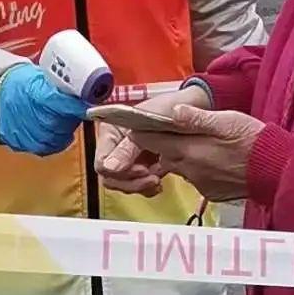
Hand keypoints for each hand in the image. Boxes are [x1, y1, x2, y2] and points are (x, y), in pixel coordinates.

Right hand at [0, 63, 88, 155]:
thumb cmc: (21, 82)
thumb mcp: (40, 76)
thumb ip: (59, 86)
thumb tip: (83, 91)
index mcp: (33, 91)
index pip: (60, 102)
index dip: (76, 106)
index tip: (89, 105)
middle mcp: (26, 112)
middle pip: (59, 123)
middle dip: (72, 118)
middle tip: (78, 112)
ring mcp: (21, 129)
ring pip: (54, 138)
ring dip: (65, 131)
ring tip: (67, 121)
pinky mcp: (18, 141)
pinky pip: (44, 148)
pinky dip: (55, 143)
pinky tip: (59, 134)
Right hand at [95, 85, 211, 196]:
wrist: (191, 108)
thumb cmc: (168, 107)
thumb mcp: (147, 124)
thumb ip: (128, 146)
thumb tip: (110, 168)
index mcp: (111, 131)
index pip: (102, 163)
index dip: (119, 171)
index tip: (143, 170)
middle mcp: (116, 145)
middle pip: (111, 177)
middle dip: (132, 181)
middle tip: (153, 177)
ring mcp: (129, 157)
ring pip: (124, 184)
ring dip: (142, 185)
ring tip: (159, 177)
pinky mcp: (142, 166)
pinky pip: (137, 186)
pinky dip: (149, 186)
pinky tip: (161, 179)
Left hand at [110, 105, 264, 201]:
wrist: (275, 169)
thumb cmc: (252, 140)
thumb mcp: (225, 120)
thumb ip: (196, 118)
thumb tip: (172, 112)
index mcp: (189, 149)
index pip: (151, 141)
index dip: (143, 130)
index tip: (139, 123)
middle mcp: (189, 169)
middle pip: (163, 155)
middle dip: (163, 144)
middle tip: (175, 130)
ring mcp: (199, 183)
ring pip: (179, 166)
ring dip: (182, 156)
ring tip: (200, 143)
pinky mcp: (210, 192)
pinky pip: (195, 177)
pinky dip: (198, 167)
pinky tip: (214, 159)